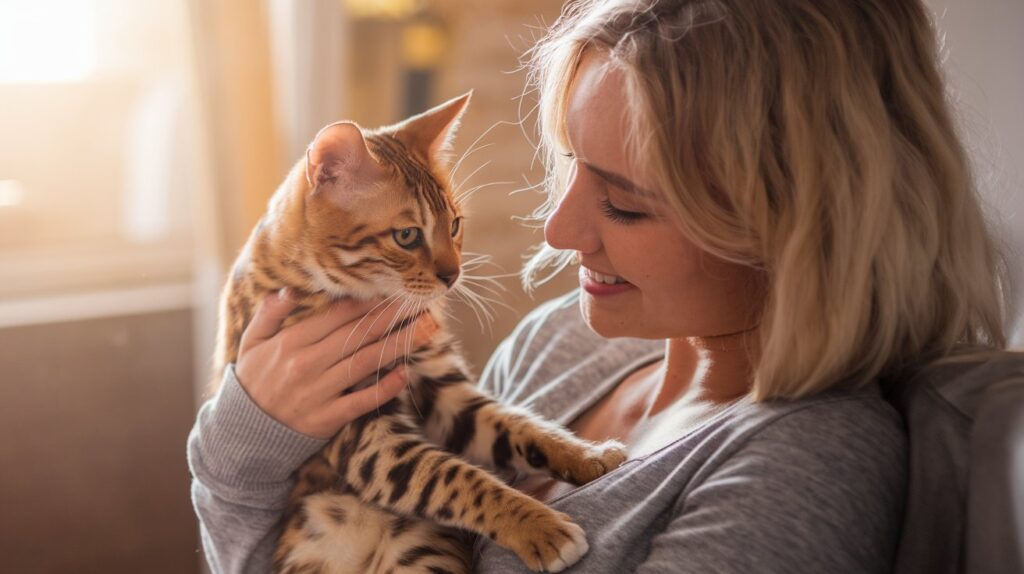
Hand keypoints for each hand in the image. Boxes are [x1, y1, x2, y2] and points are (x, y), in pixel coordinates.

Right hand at [235, 289, 436, 438]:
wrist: (242, 433)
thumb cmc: (252, 381)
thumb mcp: (251, 342)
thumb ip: (269, 313)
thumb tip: (290, 290)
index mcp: (292, 342)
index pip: (338, 315)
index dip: (368, 301)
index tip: (393, 289)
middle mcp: (308, 364)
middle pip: (358, 335)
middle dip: (392, 317)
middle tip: (421, 302)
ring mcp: (319, 392)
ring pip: (365, 362)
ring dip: (398, 345)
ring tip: (426, 330)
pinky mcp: (327, 418)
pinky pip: (361, 401)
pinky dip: (383, 388)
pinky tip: (404, 374)